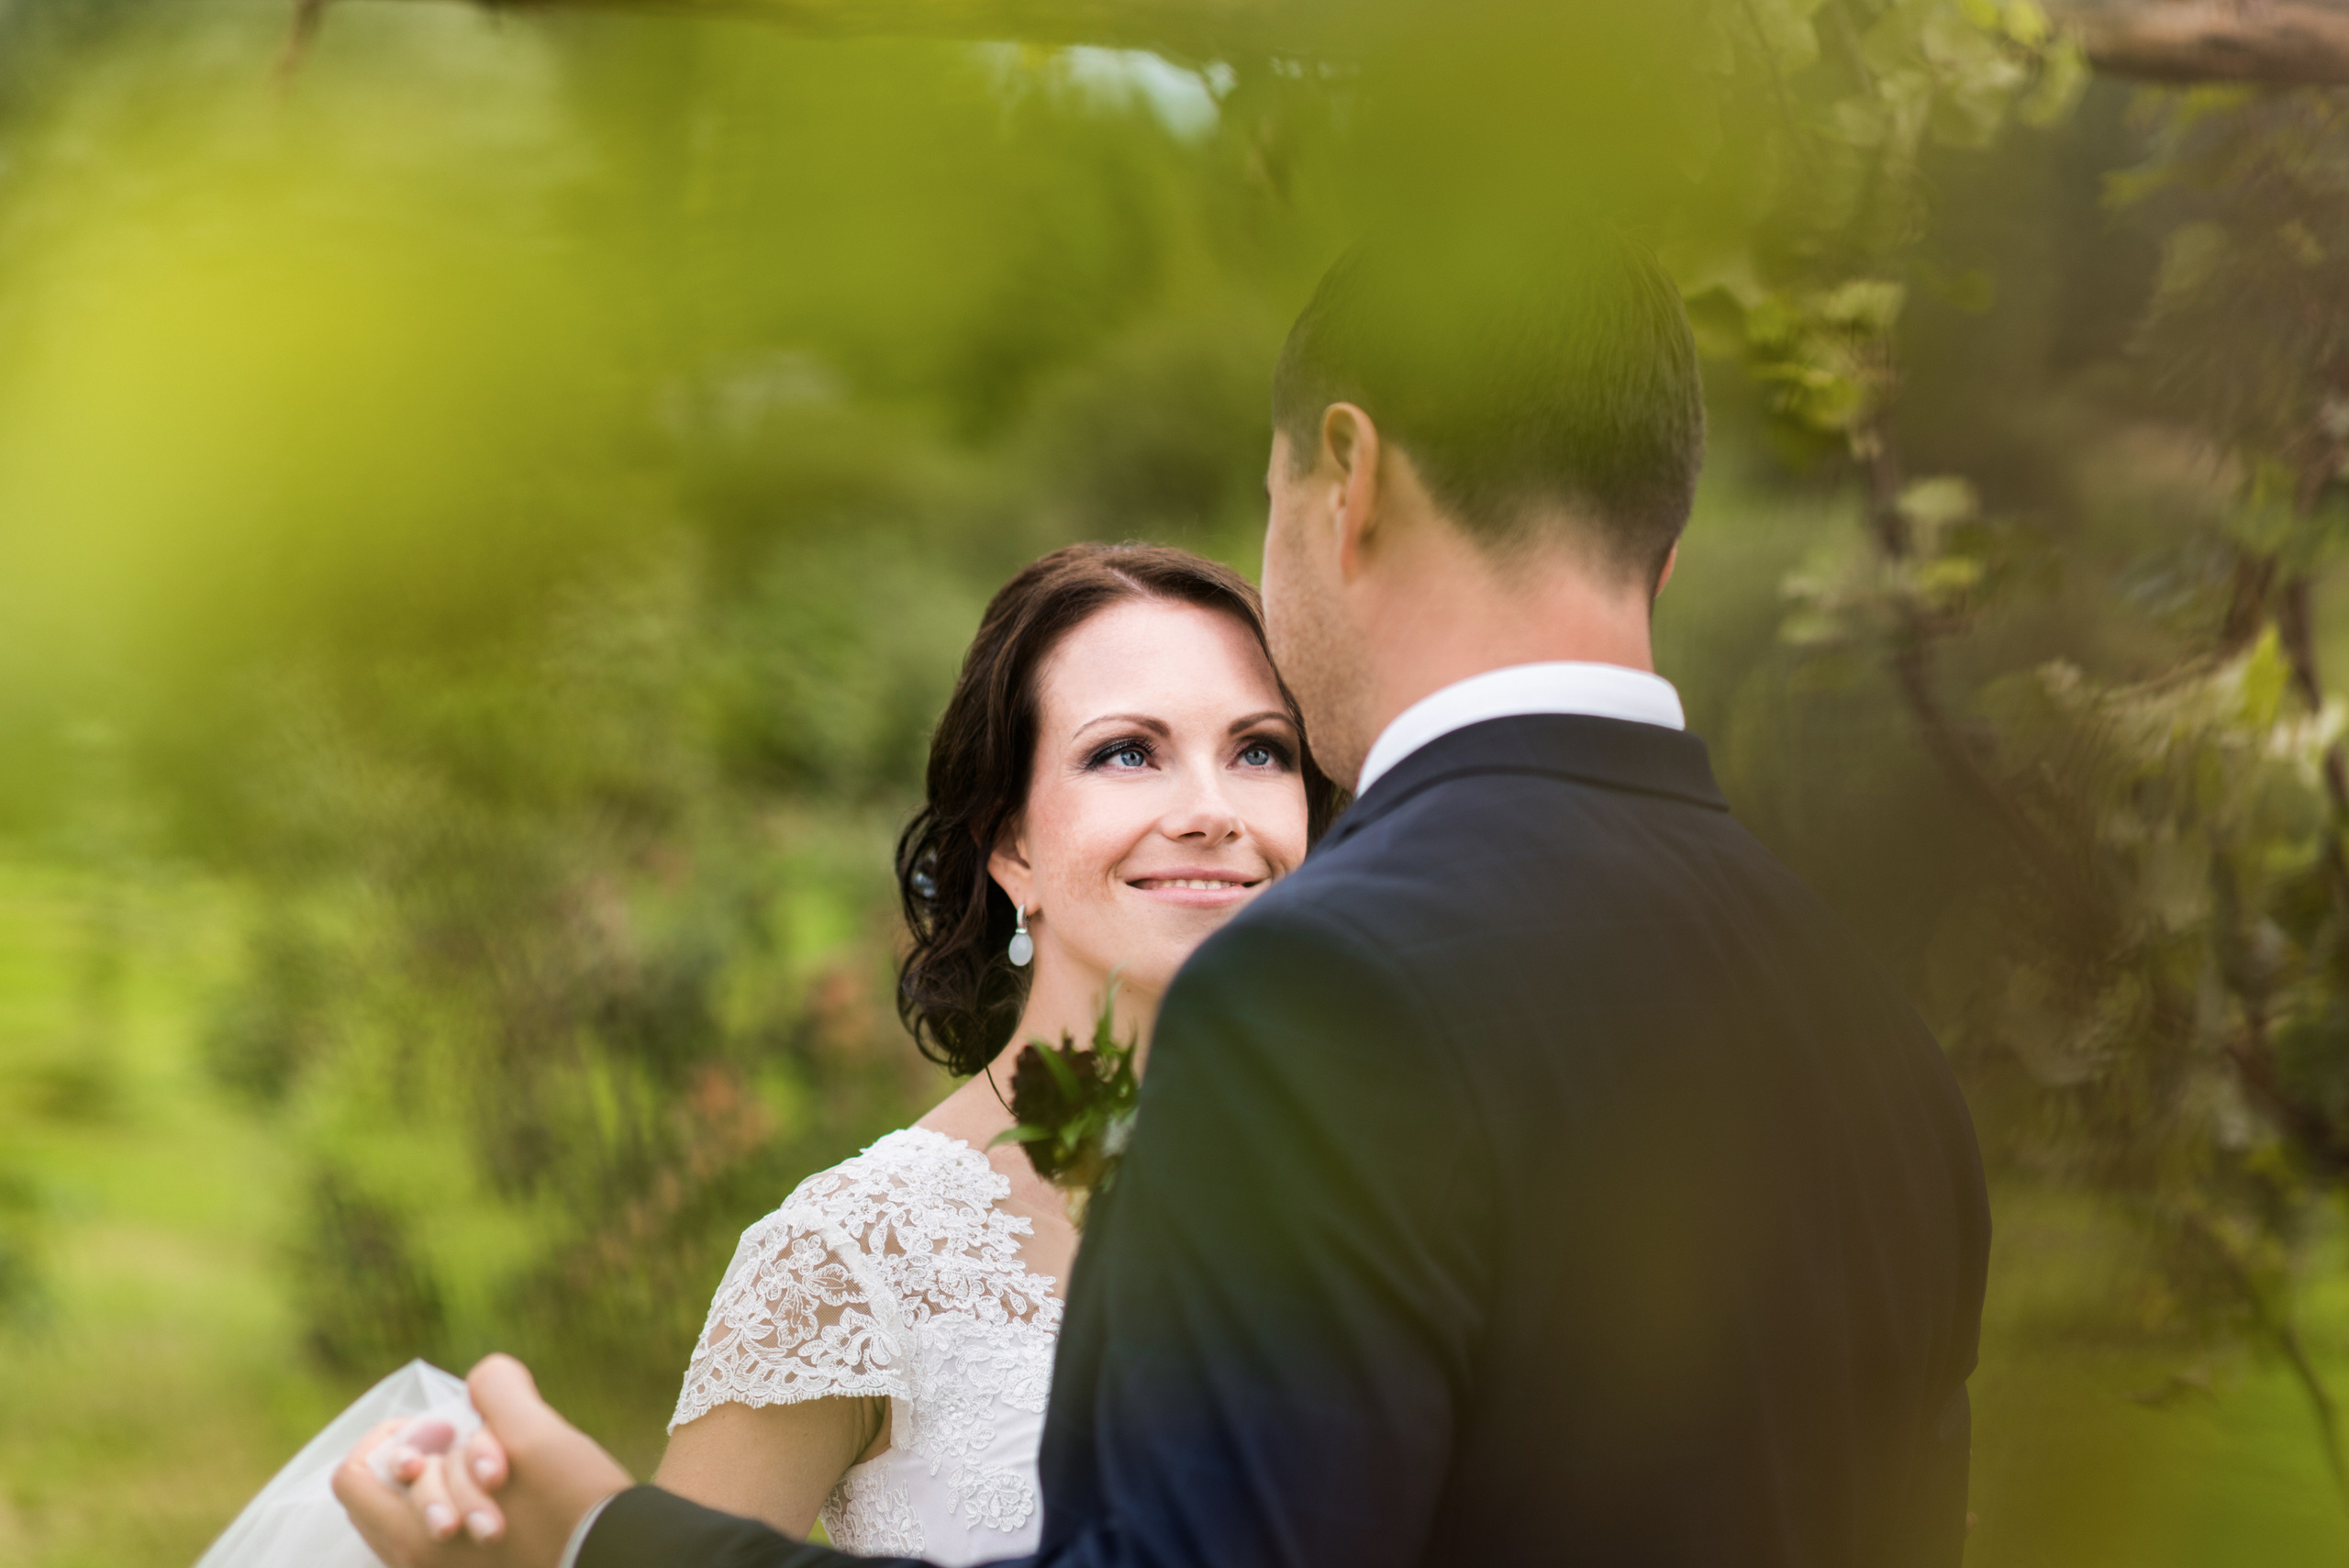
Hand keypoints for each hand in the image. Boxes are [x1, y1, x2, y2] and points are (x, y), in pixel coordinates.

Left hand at [334, 1354, 633, 1567]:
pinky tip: (510, 1500)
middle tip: (472, 1450)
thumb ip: (497, 1389)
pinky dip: (466, 1508)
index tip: (441, 1431)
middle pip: (380, 1497)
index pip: (352, 1478)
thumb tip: (487, 1378)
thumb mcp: (537, 1434)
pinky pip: (442, 1538)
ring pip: (415, 1517)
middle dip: (426, 1459)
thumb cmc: (573, 1509)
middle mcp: (414, 1565)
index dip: (390, 1438)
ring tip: (498, 1477)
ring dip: (452, 1483)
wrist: (619, 1561)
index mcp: (412, 1535)